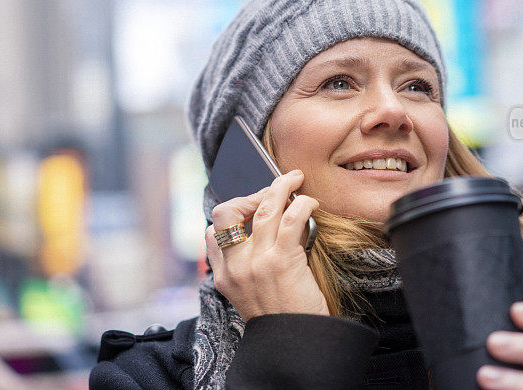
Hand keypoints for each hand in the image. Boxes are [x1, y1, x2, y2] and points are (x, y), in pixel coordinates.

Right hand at [205, 170, 328, 320]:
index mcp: (224, 277)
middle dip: (251, 194)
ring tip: (295, 179)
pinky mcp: (282, 262)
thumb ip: (254, 260)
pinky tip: (310, 203)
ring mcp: (256, 264)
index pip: (212, 233)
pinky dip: (302, 203)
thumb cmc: (284, 317)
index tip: (253, 208)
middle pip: (228, 212)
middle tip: (273, 191)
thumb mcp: (254, 292)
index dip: (232, 214)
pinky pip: (290, 218)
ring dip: (281, 186)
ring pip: (264, 208)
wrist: (298, 344)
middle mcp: (234, 268)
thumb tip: (277, 219)